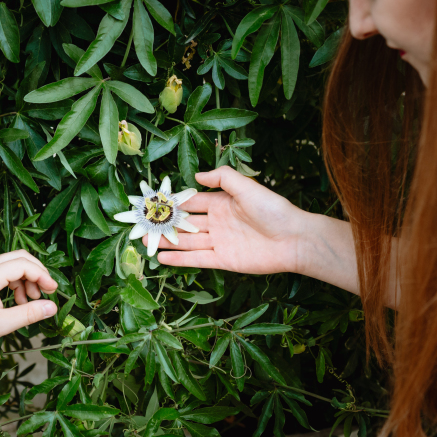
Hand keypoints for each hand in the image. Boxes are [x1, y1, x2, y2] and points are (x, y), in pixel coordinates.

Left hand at [0, 250, 58, 341]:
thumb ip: (28, 314)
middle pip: (20, 258)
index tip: (52, 290)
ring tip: (32, 300)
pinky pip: (6, 271)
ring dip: (28, 278)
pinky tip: (20, 300)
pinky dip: (18, 282)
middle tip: (47, 291)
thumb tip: (52, 308)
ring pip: (14, 263)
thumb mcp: (1, 324)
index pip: (23, 265)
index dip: (42, 275)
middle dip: (37, 273)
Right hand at [143, 166, 308, 274]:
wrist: (294, 239)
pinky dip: (179, 259)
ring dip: (167, 241)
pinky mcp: (223, 260)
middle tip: (142, 223)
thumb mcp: (247, 187)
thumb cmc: (274, 210)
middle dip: (165, 223)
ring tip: (144, 240)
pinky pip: (197, 259)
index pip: (193, 201)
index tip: (154, 202)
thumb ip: (223, 178)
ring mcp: (220, 242)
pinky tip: (161, 257)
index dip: (175, 202)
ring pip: (187, 242)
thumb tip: (196, 176)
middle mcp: (218, 222)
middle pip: (186, 223)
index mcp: (223, 203)